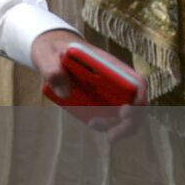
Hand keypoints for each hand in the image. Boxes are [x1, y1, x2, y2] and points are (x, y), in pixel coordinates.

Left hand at [30, 29, 145, 139]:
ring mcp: (108, 90)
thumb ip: (52, 69)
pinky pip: (110, 115)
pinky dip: (107, 124)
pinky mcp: (99, 100)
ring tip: (93, 124)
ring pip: (126, 113)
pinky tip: (91, 122)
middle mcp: (114, 79)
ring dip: (118, 126)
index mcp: (108, 65)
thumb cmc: (52, 49)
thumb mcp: (46, 54)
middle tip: (112, 134)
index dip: (138, 99)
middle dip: (129, 123)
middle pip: (136, 104)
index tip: (126, 112)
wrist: (50, 51)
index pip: (136, 82)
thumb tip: (64, 93)